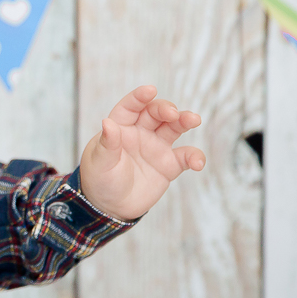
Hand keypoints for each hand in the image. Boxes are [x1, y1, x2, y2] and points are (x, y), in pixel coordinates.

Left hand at [78, 85, 205, 221]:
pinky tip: (197, 163)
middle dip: (165, 109)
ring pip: (174, 128)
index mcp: (120, 127)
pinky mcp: (169, 165)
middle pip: (156, 113)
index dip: (139, 97)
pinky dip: (194, 157)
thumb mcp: (99, 162)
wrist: (110, 207)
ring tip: (193, 120)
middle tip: (172, 113)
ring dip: (185, 121)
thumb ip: (107, 144)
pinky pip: (185, 157)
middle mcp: (140, 132)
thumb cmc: (99, 179)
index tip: (150, 90)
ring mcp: (156, 147)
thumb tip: (107, 122)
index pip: (130, 107)